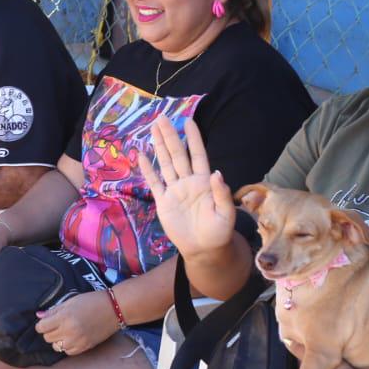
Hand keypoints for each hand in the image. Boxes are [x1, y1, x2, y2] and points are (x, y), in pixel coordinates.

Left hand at [34, 292, 120, 355]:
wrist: (113, 309)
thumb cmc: (92, 301)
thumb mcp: (71, 301)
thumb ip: (54, 310)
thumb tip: (39, 316)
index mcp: (65, 317)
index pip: (42, 327)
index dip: (42, 324)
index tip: (46, 322)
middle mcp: (70, 331)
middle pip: (47, 338)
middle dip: (49, 331)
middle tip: (57, 325)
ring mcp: (78, 340)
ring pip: (56, 347)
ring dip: (57, 340)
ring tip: (64, 332)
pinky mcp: (85, 347)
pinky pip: (68, 352)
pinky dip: (67, 346)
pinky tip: (72, 338)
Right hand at [137, 116, 235, 261]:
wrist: (204, 249)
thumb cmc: (219, 232)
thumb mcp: (226, 214)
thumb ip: (222, 193)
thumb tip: (217, 173)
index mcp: (204, 182)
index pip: (198, 155)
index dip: (194, 139)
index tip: (189, 122)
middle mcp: (188, 181)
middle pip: (178, 155)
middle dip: (170, 136)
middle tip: (162, 118)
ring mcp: (175, 190)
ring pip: (165, 164)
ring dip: (160, 147)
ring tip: (153, 129)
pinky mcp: (164, 202)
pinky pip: (154, 183)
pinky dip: (148, 170)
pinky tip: (142, 156)